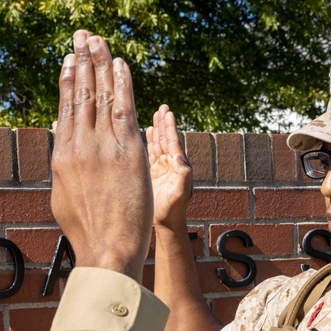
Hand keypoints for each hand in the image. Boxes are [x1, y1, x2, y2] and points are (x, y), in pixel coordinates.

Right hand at [50, 30, 151, 281]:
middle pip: (81, 93)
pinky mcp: (127, 151)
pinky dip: (121, 83)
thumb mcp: (64, 194)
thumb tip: (61, 137)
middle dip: (81, 60)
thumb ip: (64, 163)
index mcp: (62, 156)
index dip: (68, 79)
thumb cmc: (88, 231)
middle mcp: (79, 145)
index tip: (69, 59)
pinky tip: (119, 64)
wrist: (106, 248)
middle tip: (82, 35)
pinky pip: (123, 107)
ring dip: (99, 63)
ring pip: (100, 94)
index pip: (66, 108)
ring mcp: (102, 146)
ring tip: (97, 39)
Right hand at [146, 105, 192, 229]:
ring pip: (158, 144)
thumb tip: (180, 157)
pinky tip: (147, 132)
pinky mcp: (152, 174)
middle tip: (162, 107)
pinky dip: (148, 142)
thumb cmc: (174, 210)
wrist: (167, 223)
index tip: (167, 112)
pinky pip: (150, 154)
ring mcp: (161, 168)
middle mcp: (170, 164)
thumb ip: (183, 175)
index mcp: (178, 166)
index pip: (172, 142)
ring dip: (156, 129)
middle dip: (163, 123)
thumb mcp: (180, 193)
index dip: (169, 127)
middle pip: (166, 139)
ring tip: (155, 114)